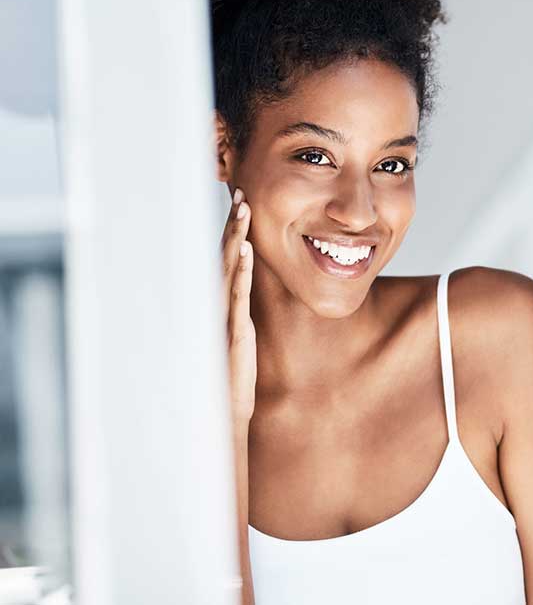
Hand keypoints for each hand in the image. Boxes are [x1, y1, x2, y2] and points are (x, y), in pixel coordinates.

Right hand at [222, 187, 256, 424]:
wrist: (221, 414)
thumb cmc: (229, 379)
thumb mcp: (237, 339)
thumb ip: (238, 315)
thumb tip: (244, 294)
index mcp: (221, 304)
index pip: (226, 259)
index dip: (233, 232)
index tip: (240, 204)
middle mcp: (216, 305)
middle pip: (223, 255)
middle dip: (232, 224)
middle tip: (240, 191)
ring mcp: (221, 316)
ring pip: (227, 268)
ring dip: (234, 237)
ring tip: (242, 209)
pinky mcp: (232, 330)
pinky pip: (235, 296)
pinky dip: (238, 271)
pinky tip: (242, 250)